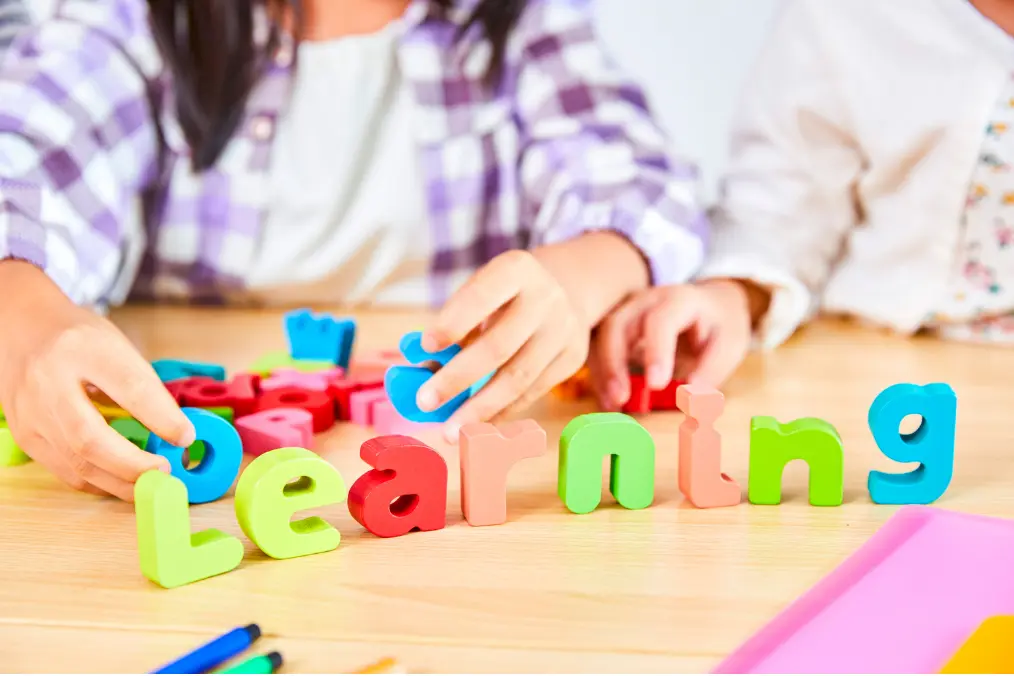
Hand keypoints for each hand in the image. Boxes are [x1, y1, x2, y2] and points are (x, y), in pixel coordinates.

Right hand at [0, 261, 194, 499]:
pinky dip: (98, 481)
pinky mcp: (23, 435)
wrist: (23, 329)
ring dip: (119, 482)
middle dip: (133, 465)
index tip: (186, 436)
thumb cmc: (80, 339)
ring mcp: (30, 411)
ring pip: (76, 462)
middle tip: (165, 473)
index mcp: (82, 348)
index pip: (129, 387)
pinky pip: (64, 470)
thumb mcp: (117, 345)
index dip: (161, 417)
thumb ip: (144, 386)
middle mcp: (48, 380)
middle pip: (90, 437)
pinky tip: (121, 481)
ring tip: (151, 484)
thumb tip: (178, 433)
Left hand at [417, 250, 588, 441]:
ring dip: (479, 409)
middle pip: (498, 346)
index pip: (481, 296)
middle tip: (425, 402)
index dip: (453, 322)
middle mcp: (545, 298)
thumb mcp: (481, 293)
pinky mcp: (572, 358)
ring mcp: (563, 330)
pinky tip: (477, 426)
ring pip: (518, 378)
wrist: (564, 291)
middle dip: (458, 378)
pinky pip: (532, 393)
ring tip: (450, 432)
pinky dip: (501, 413)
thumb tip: (422, 371)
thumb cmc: (504, 296)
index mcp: (516, 270)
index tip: (425, 347)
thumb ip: (454, 326)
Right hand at [589, 279, 754, 409]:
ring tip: (612, 404)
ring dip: (602, 372)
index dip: (656, 352)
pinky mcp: (616, 328)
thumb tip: (689, 398)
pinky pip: (598, 348)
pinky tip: (609, 400)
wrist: (710, 305)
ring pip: (600, 337)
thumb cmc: (719, 326)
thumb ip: (711, 370)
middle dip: (614, 363)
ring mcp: (625, 312)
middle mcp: (645, 300)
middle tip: (621, 398)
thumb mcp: (730, 344)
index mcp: (678, 299)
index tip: (656, 384)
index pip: (660, 321)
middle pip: (618, 324)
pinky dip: (601, 376)